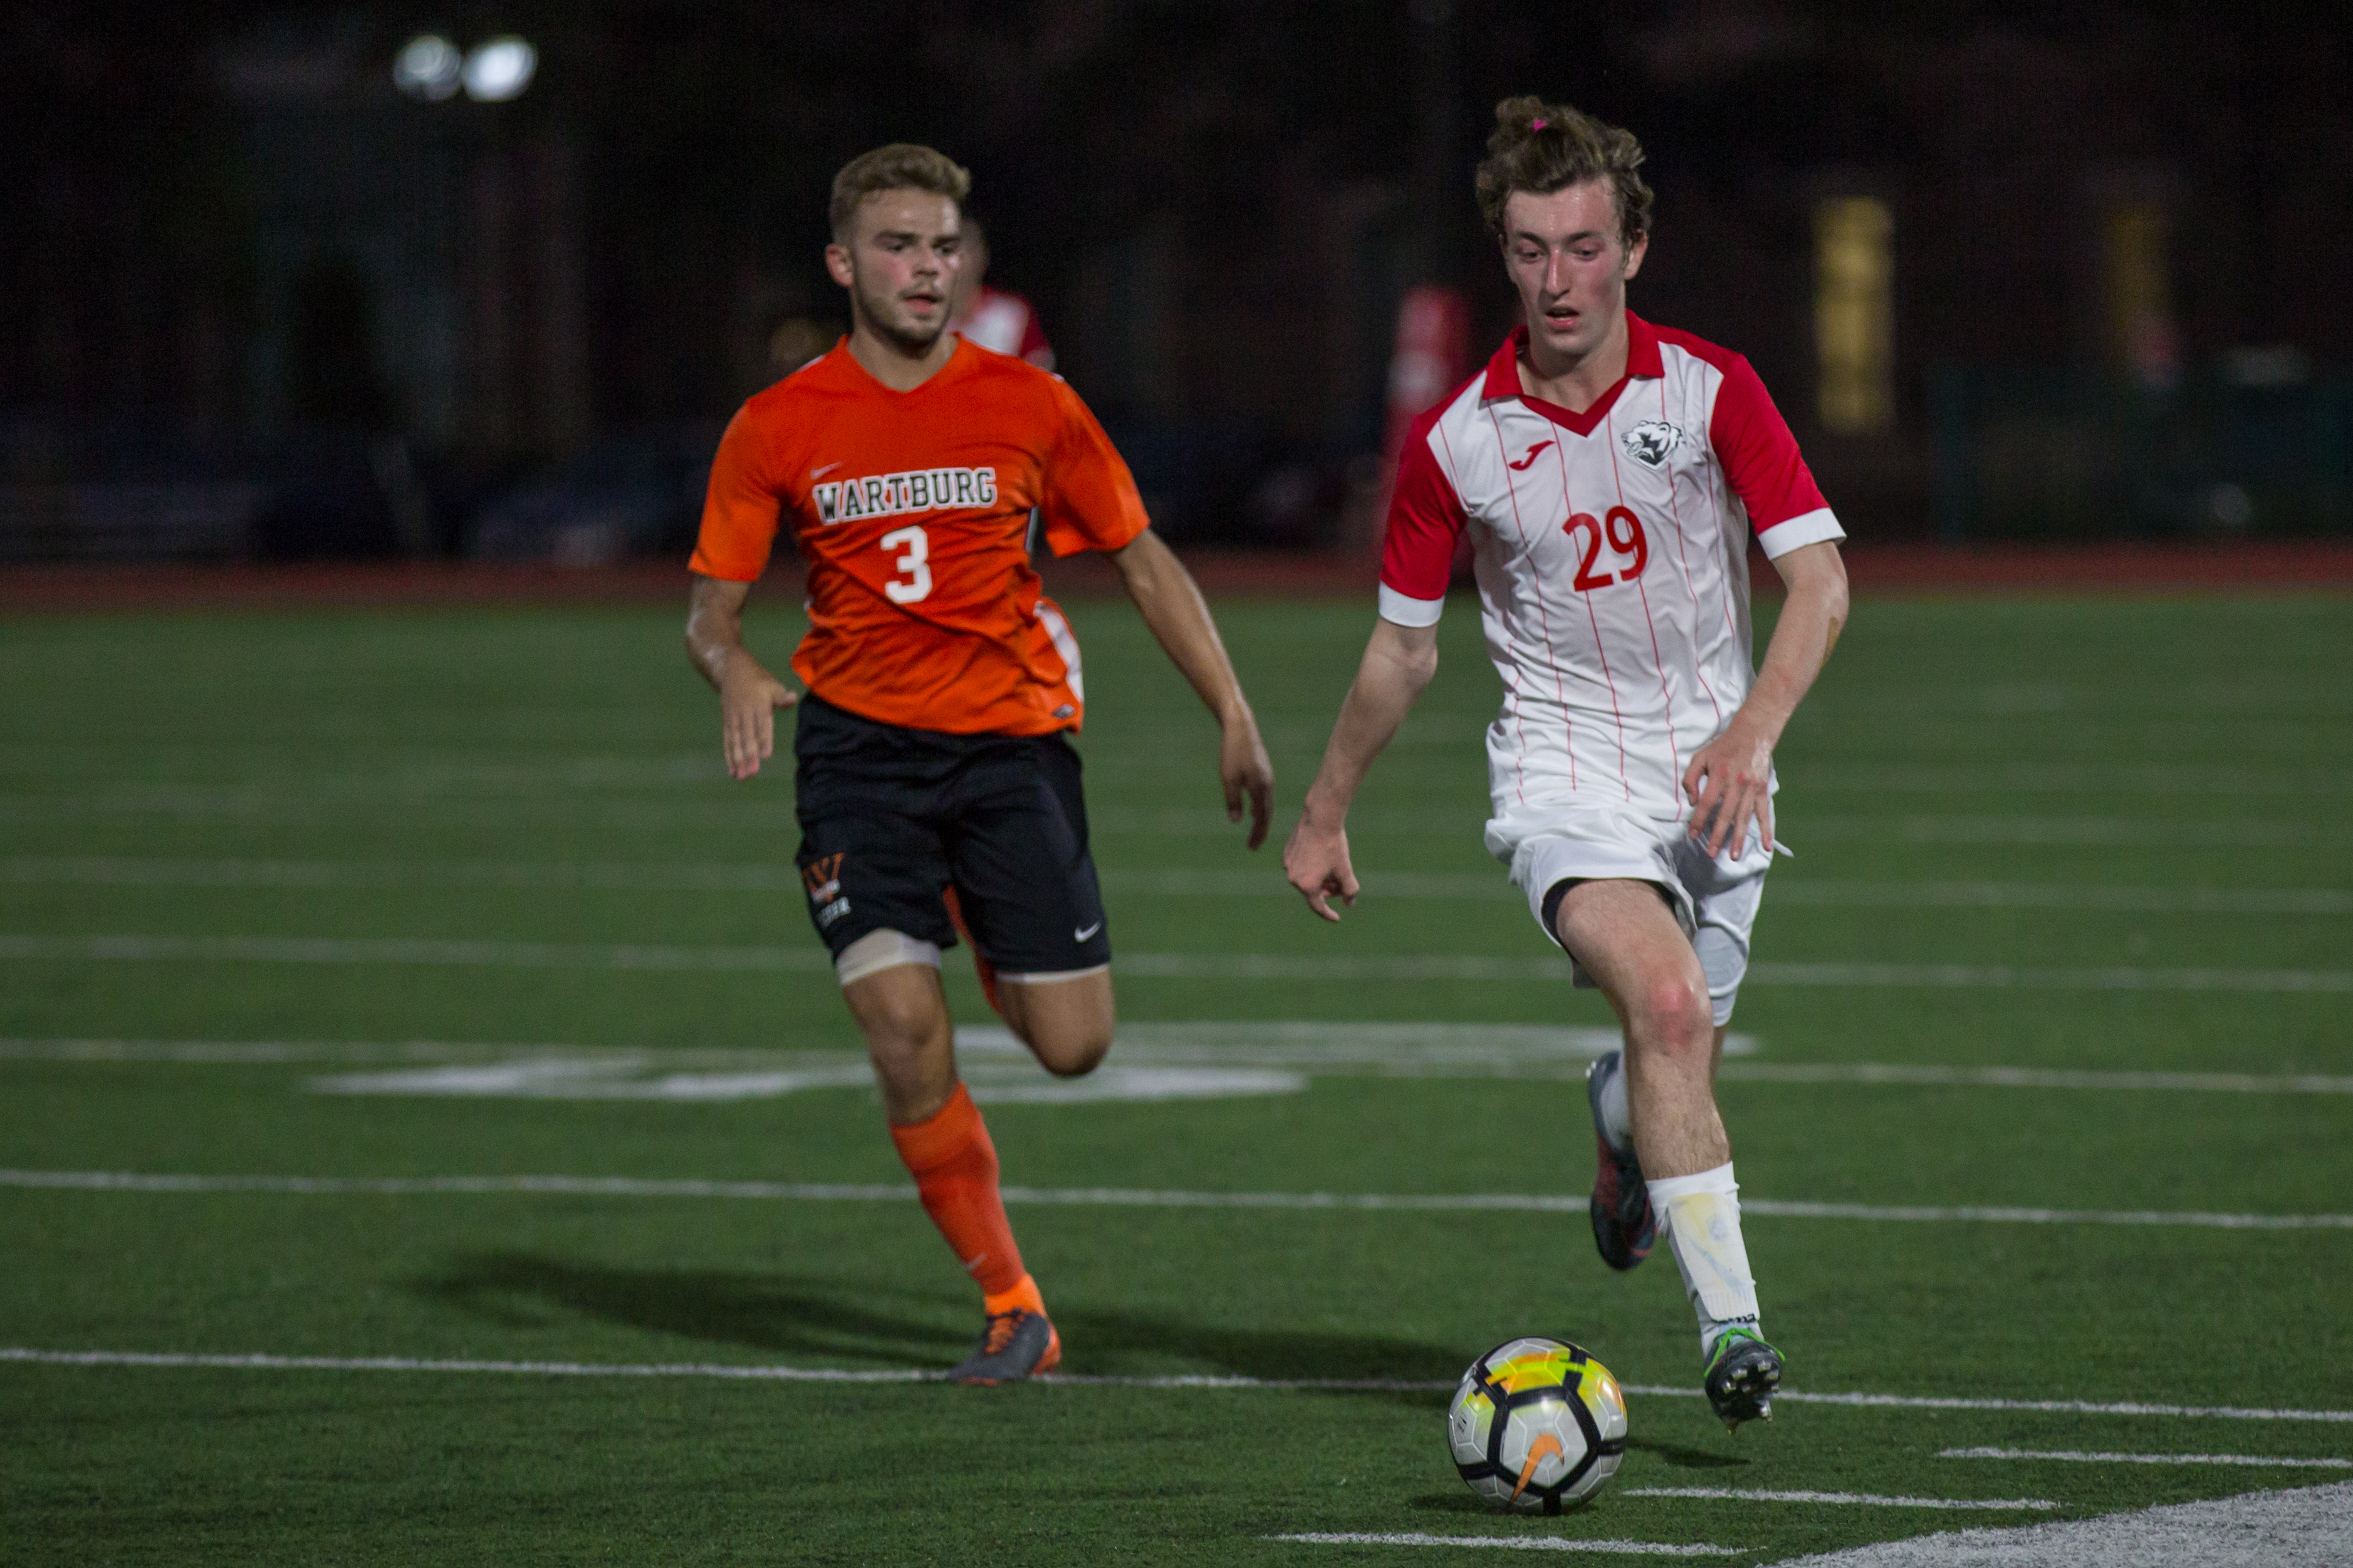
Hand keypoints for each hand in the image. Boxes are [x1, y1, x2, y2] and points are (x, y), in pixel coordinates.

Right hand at [720, 657, 797, 779]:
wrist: (731, 670)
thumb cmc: (759, 680)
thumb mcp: (772, 685)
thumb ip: (782, 697)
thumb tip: (793, 698)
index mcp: (758, 704)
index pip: (762, 725)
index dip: (764, 740)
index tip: (766, 756)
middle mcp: (744, 713)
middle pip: (747, 737)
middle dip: (749, 756)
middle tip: (752, 774)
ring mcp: (734, 718)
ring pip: (735, 741)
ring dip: (737, 760)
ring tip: (741, 777)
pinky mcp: (727, 722)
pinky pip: (728, 740)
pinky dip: (729, 755)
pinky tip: (733, 771)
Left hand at [1220, 708, 1275, 849]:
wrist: (1240, 727)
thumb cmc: (1232, 752)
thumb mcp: (1228, 778)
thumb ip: (1233, 800)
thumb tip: (1235, 821)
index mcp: (1261, 788)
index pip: (1262, 818)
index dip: (1257, 834)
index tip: (1252, 848)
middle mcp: (1268, 784)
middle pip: (1267, 813)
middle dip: (1260, 831)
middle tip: (1254, 847)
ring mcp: (1267, 777)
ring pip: (1266, 804)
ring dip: (1261, 820)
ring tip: (1255, 832)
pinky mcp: (1263, 770)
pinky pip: (1264, 795)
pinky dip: (1260, 807)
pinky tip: (1254, 809)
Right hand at [1283, 808, 1359, 921]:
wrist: (1320, 818)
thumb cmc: (1333, 845)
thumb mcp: (1345, 869)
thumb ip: (1349, 890)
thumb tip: (1350, 904)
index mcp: (1307, 885)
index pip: (1318, 907)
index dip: (1329, 914)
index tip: (1337, 918)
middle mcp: (1293, 878)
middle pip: (1312, 893)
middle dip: (1327, 891)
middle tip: (1339, 882)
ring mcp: (1287, 866)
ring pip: (1305, 880)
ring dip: (1318, 880)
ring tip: (1331, 867)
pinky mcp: (1286, 855)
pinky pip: (1299, 868)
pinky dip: (1310, 869)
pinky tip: (1321, 857)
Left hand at [1682, 716, 1774, 858]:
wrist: (1752, 733)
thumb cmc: (1722, 747)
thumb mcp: (1700, 757)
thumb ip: (1691, 779)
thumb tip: (1692, 802)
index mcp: (1719, 776)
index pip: (1706, 803)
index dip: (1698, 820)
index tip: (1692, 835)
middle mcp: (1736, 784)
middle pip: (1725, 815)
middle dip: (1718, 836)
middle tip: (1712, 854)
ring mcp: (1752, 788)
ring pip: (1744, 818)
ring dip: (1739, 838)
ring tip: (1733, 855)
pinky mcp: (1762, 790)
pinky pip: (1764, 813)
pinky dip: (1766, 830)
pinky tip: (1766, 845)